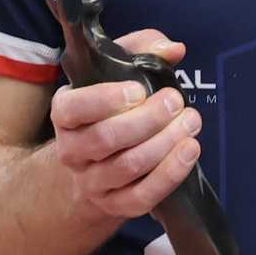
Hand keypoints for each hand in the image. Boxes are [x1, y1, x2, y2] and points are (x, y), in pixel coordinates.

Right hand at [47, 30, 201, 220]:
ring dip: (165, 143)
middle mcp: (71, 150)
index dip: (105, 99)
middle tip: (175, 101)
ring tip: (190, 122)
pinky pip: (142, 197)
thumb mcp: (117, 71)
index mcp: (65, 113)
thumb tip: (173, 49)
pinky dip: (170, 174)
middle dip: (147, 119)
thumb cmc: (111, 108)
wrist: (95, 167)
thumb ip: (143, 49)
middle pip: (106, 138)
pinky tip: (190, 150)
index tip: (139, 90)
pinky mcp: (115, 205)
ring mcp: (91, 182)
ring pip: (127, 167)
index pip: (73, 108)